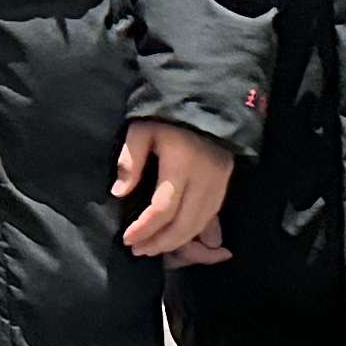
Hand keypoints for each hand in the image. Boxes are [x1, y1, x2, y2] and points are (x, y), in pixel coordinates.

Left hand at [116, 118, 234, 262]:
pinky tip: (181, 238)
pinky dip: (196, 232)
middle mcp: (204, 179)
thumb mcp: (142, 128)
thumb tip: (119, 193)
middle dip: (160, 243)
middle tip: (138, 250)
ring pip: (201, 224)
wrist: (209, 96)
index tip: (126, 239)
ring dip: (178, 241)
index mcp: (182, 165)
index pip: (163, 209)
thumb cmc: (169, 112)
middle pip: (185, 224)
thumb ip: (131, 160)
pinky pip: (212, 216)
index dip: (145, 229)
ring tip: (154, 247)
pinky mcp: (226, 182)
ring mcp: (219, 182)